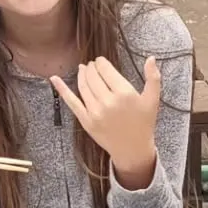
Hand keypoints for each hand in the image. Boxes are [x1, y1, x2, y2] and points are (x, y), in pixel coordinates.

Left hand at [51, 56, 161, 188]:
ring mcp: (95, 112)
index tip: (101, 61)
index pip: (106, 69)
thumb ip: (153, 78)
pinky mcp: (86, 121)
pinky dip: (62, 89)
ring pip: (83, 85)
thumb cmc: (144, 123)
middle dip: (91, 67)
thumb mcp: (152, 100)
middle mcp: (108, 102)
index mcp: (125, 93)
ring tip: (84, 70)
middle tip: (92, 65)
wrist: (133, 149)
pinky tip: (54, 78)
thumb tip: (150, 58)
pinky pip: (72, 102)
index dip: (101, 62)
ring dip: (82, 74)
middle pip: (93, 76)